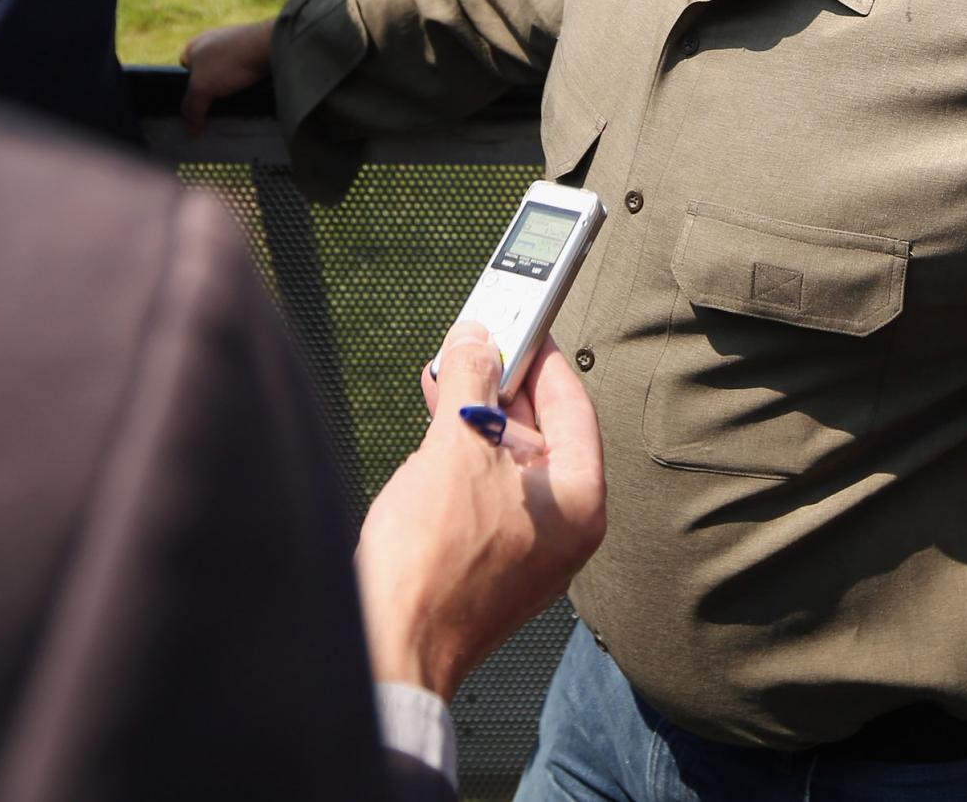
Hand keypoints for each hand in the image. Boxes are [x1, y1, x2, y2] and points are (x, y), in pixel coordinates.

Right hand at [179, 19, 273, 133]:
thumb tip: (191, 130)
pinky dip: (245, 82)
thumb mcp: (201, 87)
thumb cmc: (229, 62)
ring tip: (236, 104)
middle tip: (217, 109)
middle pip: (206, 75)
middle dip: (211, 92)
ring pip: (226, 74)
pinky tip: (250, 93)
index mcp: (193, 45)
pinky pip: (244, 70)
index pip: (184, 74)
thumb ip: (192, 108)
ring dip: (230, 89)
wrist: (270, 46)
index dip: (190, 92)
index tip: (198, 107)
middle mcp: (211, 41)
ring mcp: (234, 43)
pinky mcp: (253, 48)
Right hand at [356, 321, 606, 699]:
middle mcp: (560, 530)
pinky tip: (433, 428)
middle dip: (501, 385)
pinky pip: (482, 491)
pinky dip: (460, 455)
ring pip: (505, 462)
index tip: (522, 320)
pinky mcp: (483, 561)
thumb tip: (477, 339)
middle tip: (473, 343)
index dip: (544, 358)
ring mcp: (523, 550)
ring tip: (444, 376)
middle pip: (541, 433)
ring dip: (475, 417)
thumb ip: (473, 383)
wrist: (388, 647)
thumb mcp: (456, 449)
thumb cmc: (433, 563)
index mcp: (578, 504)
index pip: (575, 408)